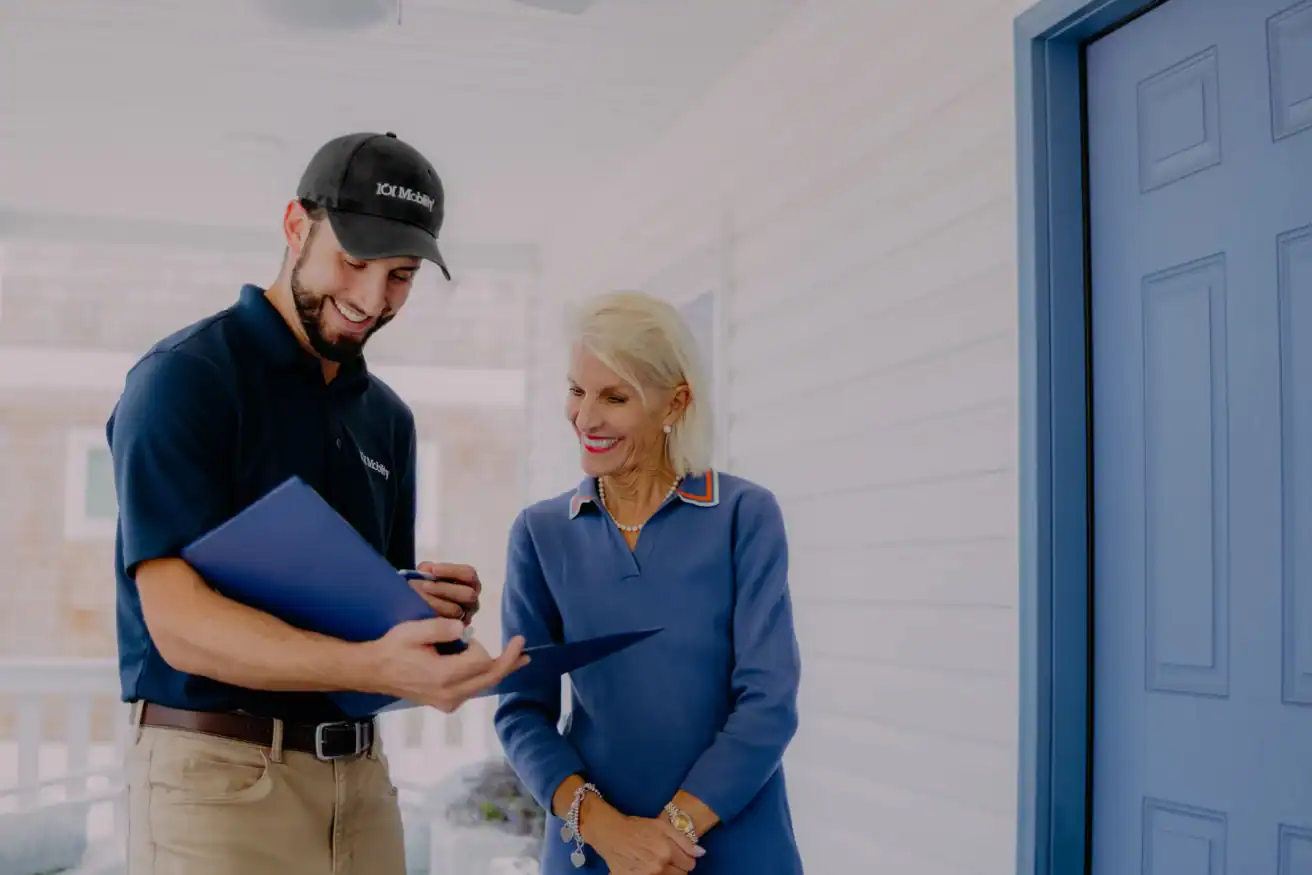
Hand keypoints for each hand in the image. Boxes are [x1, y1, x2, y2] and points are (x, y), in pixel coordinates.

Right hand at [359, 617, 526, 712]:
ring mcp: (447, 702)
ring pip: (483, 686)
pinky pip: (473, 689)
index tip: (476, 633)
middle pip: (489, 679)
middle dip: (509, 663)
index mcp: (442, 676)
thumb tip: (465, 629)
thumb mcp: (413, 630)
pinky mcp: (446, 703)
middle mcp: (448, 694)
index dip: (484, 646)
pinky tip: (494, 666)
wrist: (375, 671)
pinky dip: (486, 677)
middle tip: (526, 650)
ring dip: (500, 670)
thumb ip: (440, 627)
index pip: (480, 662)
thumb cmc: (393, 648)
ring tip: (519, 658)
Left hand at [410, 561, 480, 624]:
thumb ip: (427, 570)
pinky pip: (447, 625)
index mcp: (470, 584)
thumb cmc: (425, 588)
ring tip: (419, 599)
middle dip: (444, 589)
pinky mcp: (455, 631)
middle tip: (424, 586)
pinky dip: (433, 617)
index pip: (469, 574)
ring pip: (457, 610)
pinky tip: (421, 612)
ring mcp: (465, 617)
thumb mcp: (425, 575)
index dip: (452, 571)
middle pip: (468, 594)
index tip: (432, 570)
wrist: (415, 608)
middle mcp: (472, 601)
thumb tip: (426, 570)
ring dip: (437, 603)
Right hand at [585, 806, 704, 874]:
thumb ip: (684, 840)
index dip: (687, 858)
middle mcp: (659, 867)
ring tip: (658, 863)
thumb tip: (701, 853)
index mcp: (667, 851)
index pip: (690, 864)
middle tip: (668, 858)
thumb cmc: (638, 827)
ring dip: (667, 873)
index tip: (680, 854)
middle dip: (678, 867)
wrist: (611, 834)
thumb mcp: (662, 826)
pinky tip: (648, 868)